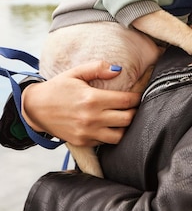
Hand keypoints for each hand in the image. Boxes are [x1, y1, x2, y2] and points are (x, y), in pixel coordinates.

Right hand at [21, 61, 140, 146]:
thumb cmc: (57, 88)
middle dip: (134, 111)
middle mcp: (91, 118)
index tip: (138, 94)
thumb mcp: (76, 72)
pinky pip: (105, 142)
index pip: (126, 101)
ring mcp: (87, 132)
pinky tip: (109, 125)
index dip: (137, 97)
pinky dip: (111, 134)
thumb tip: (118, 69)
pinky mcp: (82, 142)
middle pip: (127, 119)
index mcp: (92, 99)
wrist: (35, 108)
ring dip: (125, 126)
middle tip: (133, 106)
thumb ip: (97, 68)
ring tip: (123, 117)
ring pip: (120, 135)